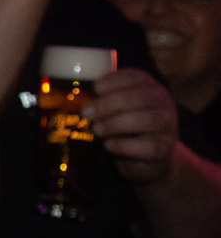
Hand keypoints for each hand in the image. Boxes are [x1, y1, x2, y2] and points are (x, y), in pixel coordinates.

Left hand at [83, 68, 178, 182]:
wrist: (147, 160)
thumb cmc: (124, 128)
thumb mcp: (114, 109)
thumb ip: (100, 99)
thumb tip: (68, 94)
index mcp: (150, 88)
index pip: (136, 77)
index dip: (115, 80)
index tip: (95, 87)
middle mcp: (163, 104)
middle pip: (139, 98)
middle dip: (109, 104)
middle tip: (86, 112)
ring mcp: (168, 127)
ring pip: (147, 120)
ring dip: (116, 124)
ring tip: (96, 130)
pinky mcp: (165, 150)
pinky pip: (148, 146)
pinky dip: (124, 145)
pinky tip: (108, 145)